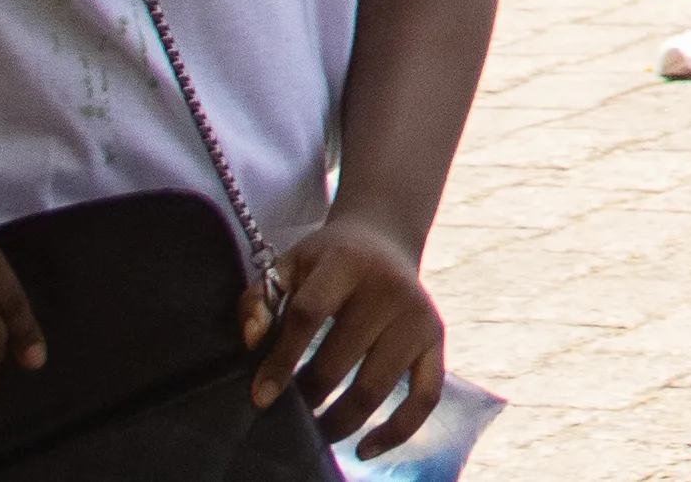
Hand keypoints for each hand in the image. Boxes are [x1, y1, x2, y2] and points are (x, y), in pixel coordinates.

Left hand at [247, 218, 447, 450]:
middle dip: (307, 396)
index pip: (309, 316)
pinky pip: (425, 396)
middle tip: (287, 412)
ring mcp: (420, 317)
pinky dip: (397, 430)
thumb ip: (260, 299)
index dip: (281, 360)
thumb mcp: (288, 264)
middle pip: (340, 360)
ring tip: (314, 431)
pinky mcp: (437, 339)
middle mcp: (391, 289)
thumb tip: (253, 343)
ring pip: (376, 387)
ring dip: (338, 420)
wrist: (385, 240)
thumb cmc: (326, 261)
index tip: (260, 398)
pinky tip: (365, 450)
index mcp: (348, 262)